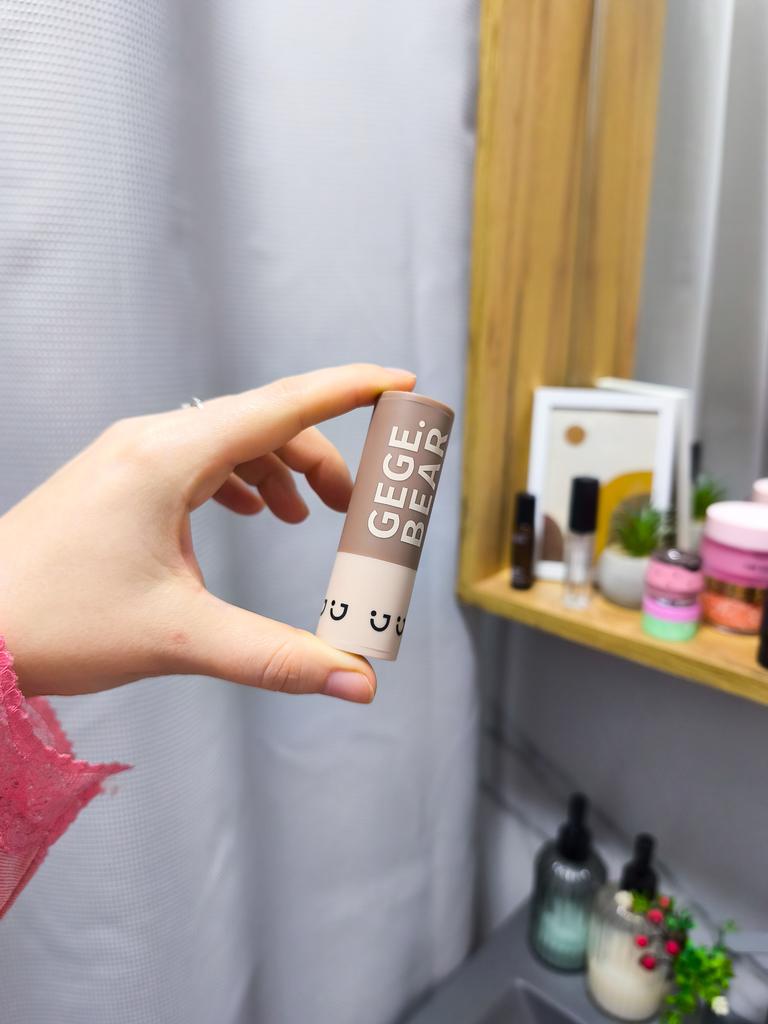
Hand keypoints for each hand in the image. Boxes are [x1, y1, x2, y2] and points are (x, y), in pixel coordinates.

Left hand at [0, 364, 415, 701]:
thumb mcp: (178, 637)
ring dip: (281, 469)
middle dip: (322, 459)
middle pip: (264, 423)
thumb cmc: (55, 622)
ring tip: (306, 516)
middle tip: (355, 512)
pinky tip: (249, 510)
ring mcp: (131, 454)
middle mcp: (151, 439)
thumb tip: (359, 681)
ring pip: (232, 438)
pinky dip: (242, 477)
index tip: (402, 380)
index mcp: (168, 457)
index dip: (350, 389)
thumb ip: (277, 656)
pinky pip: (200, 456)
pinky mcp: (119, 476)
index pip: (282, 406)